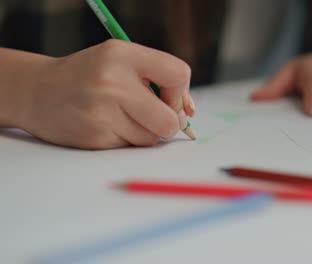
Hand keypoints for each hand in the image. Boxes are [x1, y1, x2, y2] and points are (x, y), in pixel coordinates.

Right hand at [18, 40, 194, 148]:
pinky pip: (131, 147)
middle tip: (154, 116)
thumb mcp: (121, 60)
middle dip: (168, 123)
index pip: (178, 74)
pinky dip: (126, 140)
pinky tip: (107, 125)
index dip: (181, 93)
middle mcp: (113, 82)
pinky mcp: (95, 137)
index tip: (168, 98)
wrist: (37, 92)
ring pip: (152, 138)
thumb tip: (186, 114)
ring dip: (145, 132)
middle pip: (169, 120)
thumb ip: (158, 79)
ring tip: (121, 116)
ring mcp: (102, 112)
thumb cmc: (89, 76)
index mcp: (123, 55)